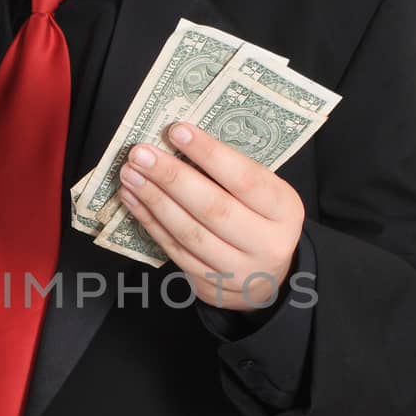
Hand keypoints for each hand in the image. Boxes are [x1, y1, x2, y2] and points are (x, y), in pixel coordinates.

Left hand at [117, 121, 305, 308]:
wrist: (267, 278)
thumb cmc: (260, 221)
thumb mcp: (265, 195)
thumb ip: (232, 175)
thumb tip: (180, 143)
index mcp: (284, 211)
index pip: (246, 179)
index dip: (210, 154)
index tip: (178, 131)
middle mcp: (266, 243)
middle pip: (213, 208)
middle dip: (171, 177)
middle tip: (141, 154)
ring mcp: (238, 270)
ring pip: (189, 232)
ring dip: (154, 200)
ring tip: (131, 174)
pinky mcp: (210, 284)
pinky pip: (175, 250)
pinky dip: (151, 222)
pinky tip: (134, 200)